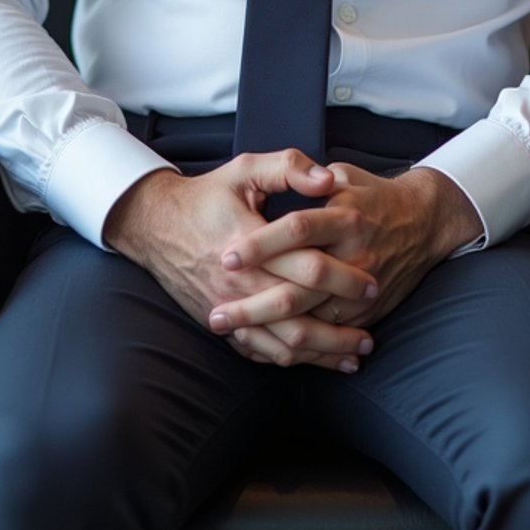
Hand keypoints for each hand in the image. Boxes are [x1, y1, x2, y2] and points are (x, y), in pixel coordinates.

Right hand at [103, 151, 377, 370]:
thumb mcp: (245, 169)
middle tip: (371, 334)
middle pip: (299, 317)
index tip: (374, 284)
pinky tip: (314, 362)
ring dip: (320, 354)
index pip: (308, 268)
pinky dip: (289, 360)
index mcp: (251, 245)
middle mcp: (239, 284)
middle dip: (339, 329)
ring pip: (280, 344)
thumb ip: (289, 167)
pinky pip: (258, 351)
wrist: (155, 224)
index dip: (344, 278)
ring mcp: (228, 308)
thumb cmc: (207, 195)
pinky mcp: (220, 321)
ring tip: (353, 356)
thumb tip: (328, 180)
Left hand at [209, 164, 481, 337]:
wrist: (424, 223)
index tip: (228, 256)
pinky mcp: (366, 313)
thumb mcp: (344, 173)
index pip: (297, 231)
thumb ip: (309, 174)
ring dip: (269, 332)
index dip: (260, 245)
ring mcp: (361, 291)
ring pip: (310, 321)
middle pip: (298, 289)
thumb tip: (276, 182)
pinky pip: (326, 335)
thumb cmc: (373, 196)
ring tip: (232, 333)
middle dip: (254, 306)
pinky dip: (295, 345)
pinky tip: (265, 344)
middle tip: (218, 314)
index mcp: (345, 217)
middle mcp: (354, 256)